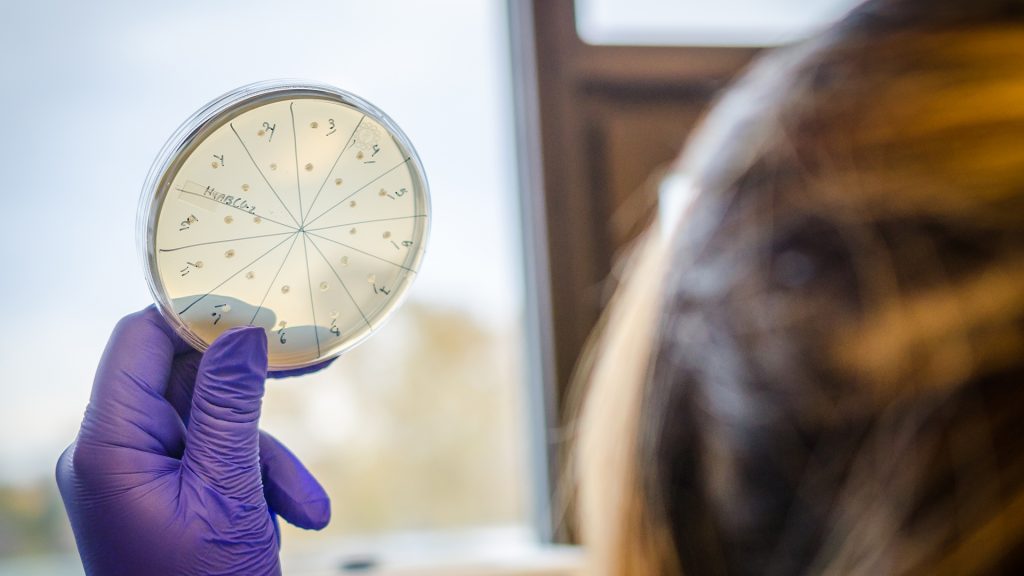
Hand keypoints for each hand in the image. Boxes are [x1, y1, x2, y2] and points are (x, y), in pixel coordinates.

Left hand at [56, 307, 330, 575]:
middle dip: (253, 402)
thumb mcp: (229, 490)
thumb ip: (232, 404)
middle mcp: (111, 452)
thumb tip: (243, 330)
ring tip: (306, 507)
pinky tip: (293, 514)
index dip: (197, 319)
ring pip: (210, 423)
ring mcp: (135, 473)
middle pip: (185, 382)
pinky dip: (254, 478)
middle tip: (314, 366)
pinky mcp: (159, 492)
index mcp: (108, 445)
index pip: (140, 343)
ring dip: (265, 456)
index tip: (261, 307)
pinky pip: (211, 458)